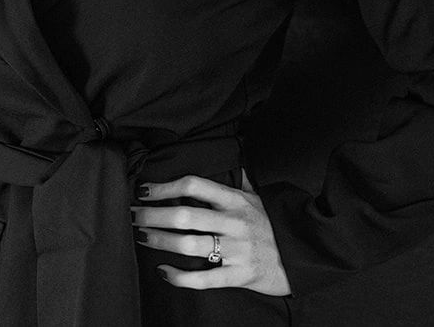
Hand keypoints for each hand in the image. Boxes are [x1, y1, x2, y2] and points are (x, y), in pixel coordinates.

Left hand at [130, 173, 290, 295]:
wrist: (300, 256)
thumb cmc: (272, 225)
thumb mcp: (257, 196)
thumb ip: (241, 177)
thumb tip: (234, 153)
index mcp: (235, 199)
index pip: (194, 185)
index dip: (165, 186)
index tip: (145, 190)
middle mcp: (234, 222)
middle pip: (184, 215)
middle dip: (153, 215)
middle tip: (133, 215)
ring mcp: (236, 249)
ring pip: (190, 245)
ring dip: (160, 241)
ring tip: (142, 237)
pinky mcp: (240, 275)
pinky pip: (204, 279)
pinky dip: (180, 277)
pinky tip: (164, 271)